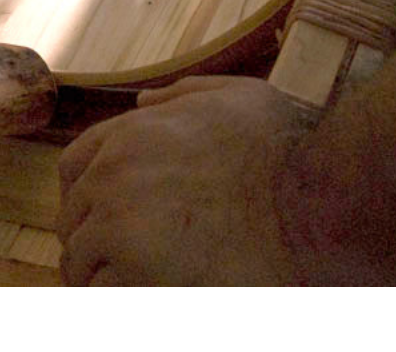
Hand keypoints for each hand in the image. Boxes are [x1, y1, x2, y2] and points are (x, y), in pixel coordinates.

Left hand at [57, 77, 316, 284]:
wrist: (321, 204)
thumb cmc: (288, 152)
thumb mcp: (235, 98)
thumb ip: (181, 97)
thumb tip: (143, 102)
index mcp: (128, 137)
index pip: (73, 171)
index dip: (87, 200)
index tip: (105, 222)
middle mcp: (113, 178)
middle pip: (75, 222)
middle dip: (97, 243)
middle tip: (130, 266)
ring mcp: (120, 228)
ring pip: (83, 264)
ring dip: (106, 277)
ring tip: (144, 285)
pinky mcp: (136, 276)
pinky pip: (104, 295)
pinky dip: (118, 298)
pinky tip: (154, 297)